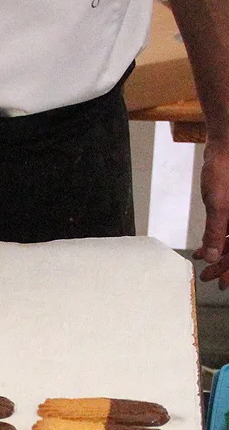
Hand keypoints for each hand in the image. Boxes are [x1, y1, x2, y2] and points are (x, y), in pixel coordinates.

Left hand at [195, 139, 228, 286]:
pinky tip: (205, 247)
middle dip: (226, 264)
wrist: (226, 146)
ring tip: (203, 263)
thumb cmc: (225, 171)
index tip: (220, 282)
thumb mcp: (219, 205)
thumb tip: (211, 256)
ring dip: (220, 252)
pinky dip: (219, 238)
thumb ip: (215, 232)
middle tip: (209, 277)